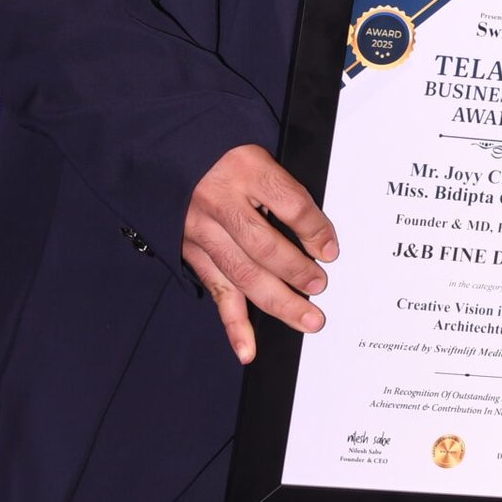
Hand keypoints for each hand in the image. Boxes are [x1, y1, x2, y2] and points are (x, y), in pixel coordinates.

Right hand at [183, 144, 337, 365]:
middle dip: (296, 272)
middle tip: (320, 287)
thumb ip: (285, 190)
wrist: (170, 152)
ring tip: (307, 319)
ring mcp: (202, 229)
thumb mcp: (260, 153)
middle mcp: (220, 200)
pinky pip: (217, 290)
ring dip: (277, 301)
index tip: (331, 250)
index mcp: (245, 167)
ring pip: (243, 274)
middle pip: (264, 245)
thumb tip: (320, 235)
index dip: (314, 230)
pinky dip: (233, 324)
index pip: (289, 203)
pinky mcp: (191, 252)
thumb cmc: (225, 154)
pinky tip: (248, 348)